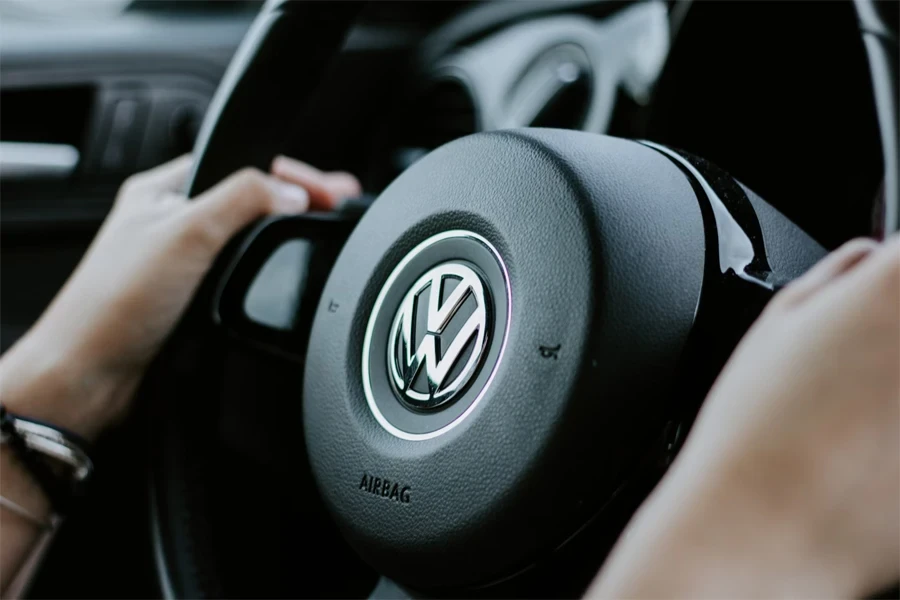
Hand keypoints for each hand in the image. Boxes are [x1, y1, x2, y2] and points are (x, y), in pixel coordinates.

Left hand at [0, 155, 360, 439]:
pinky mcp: (191, 300)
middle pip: (247, 201)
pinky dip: (262, 275)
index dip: (287, 171)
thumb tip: (293, 190)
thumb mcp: (188, 232)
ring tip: (316, 232)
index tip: (328, 188)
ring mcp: (182, 264)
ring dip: (277, 240)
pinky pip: (239, 277)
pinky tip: (277, 277)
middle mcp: (171, 223)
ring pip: (245, 242)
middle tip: (335, 206)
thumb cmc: (113, 304)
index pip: (240, 163)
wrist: (92, 377)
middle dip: (291, 202)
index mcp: (163, 190)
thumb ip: (244, 199)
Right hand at [591, 237, 899, 597]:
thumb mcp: (776, 321)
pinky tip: (875, 453)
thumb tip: (867, 260)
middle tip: (865, 363)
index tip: (879, 299)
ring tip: (865, 418)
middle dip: (898, 333)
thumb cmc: (757, 431)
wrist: (765, 530)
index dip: (892, 276)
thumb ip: (839, 276)